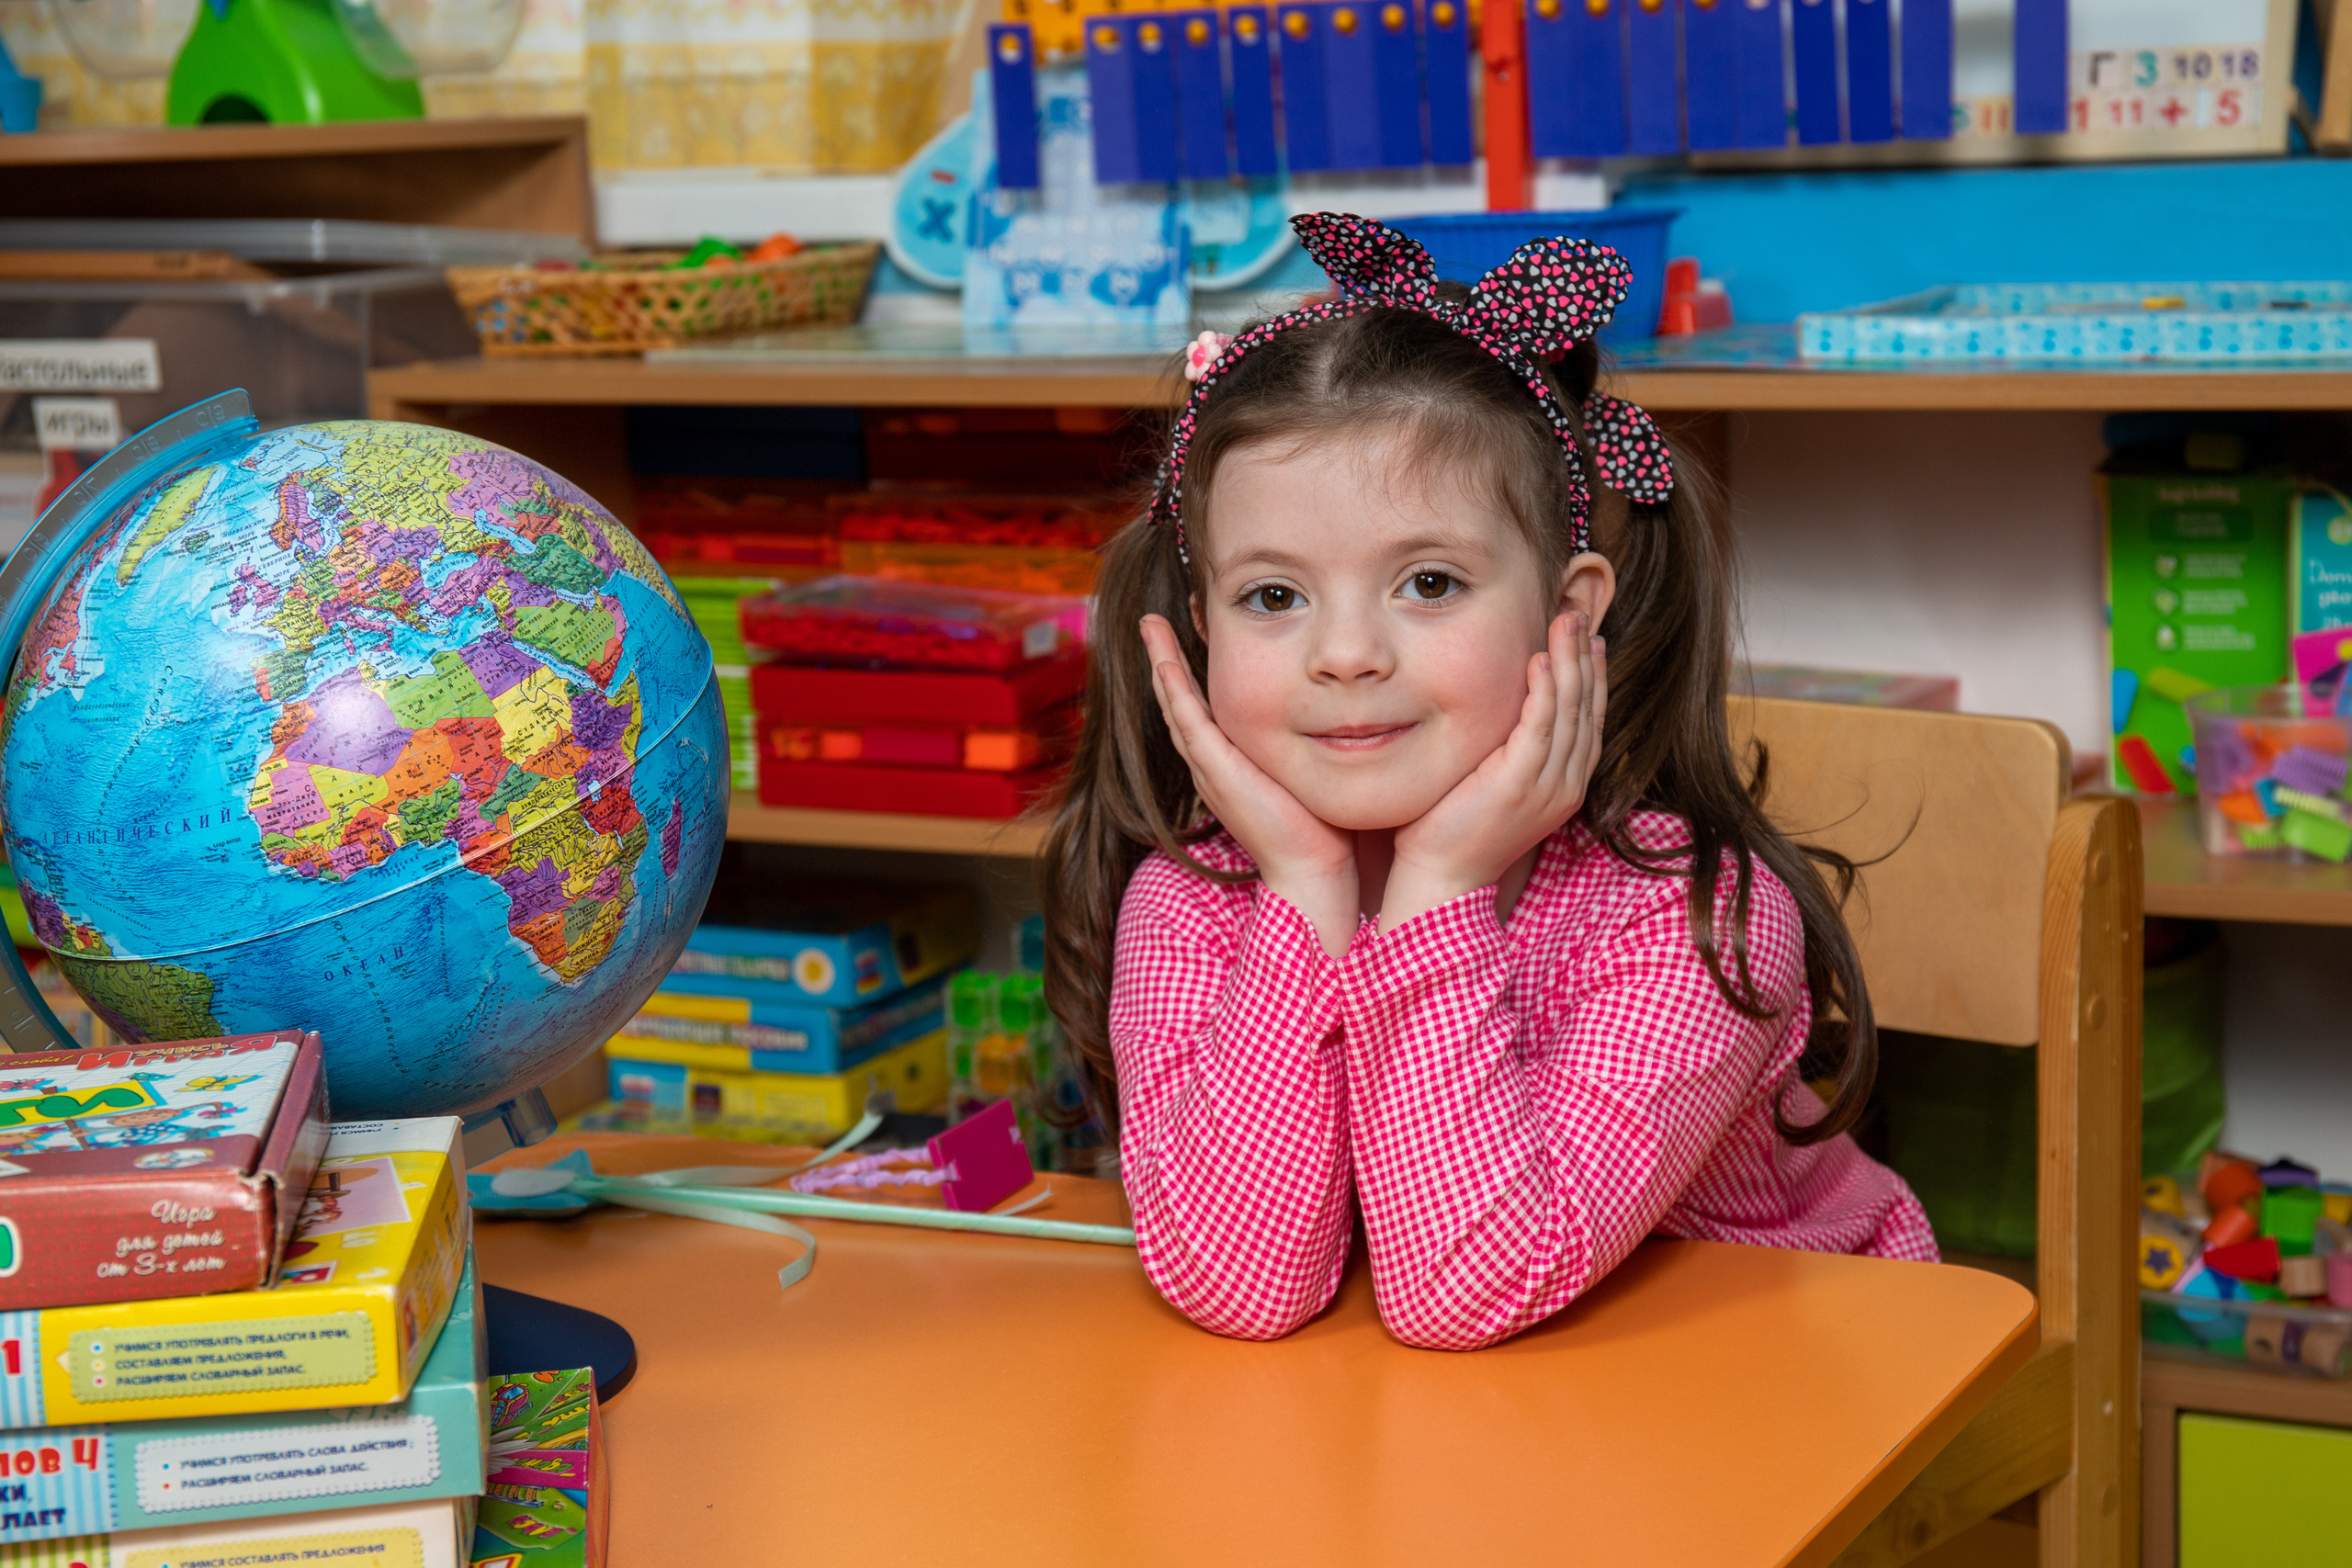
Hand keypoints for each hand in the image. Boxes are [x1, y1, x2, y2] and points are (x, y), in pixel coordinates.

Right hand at [1140, 615, 1359, 957]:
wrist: (1313, 869)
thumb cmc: (1320, 823)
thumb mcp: (1309, 765)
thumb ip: (1313, 735)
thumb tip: (1339, 703)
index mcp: (1230, 759)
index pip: (1202, 704)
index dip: (1190, 667)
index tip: (1191, 627)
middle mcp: (1212, 761)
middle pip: (1177, 700)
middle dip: (1163, 658)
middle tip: (1153, 620)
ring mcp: (1210, 767)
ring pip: (1175, 705)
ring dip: (1159, 664)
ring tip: (1149, 626)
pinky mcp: (1217, 772)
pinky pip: (1189, 724)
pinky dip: (1174, 692)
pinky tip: (1166, 663)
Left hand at [1381, 612, 1605, 934]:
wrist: (1441, 879)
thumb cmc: (1454, 830)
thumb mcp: (1491, 782)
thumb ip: (1506, 748)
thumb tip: (1501, 709)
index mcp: (1564, 784)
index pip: (1590, 719)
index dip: (1592, 675)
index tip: (1588, 637)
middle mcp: (1565, 785)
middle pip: (1588, 708)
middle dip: (1585, 656)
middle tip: (1579, 612)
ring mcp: (1547, 787)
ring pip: (1570, 711)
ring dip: (1570, 661)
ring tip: (1566, 619)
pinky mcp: (1519, 786)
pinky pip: (1540, 729)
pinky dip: (1544, 691)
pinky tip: (1539, 659)